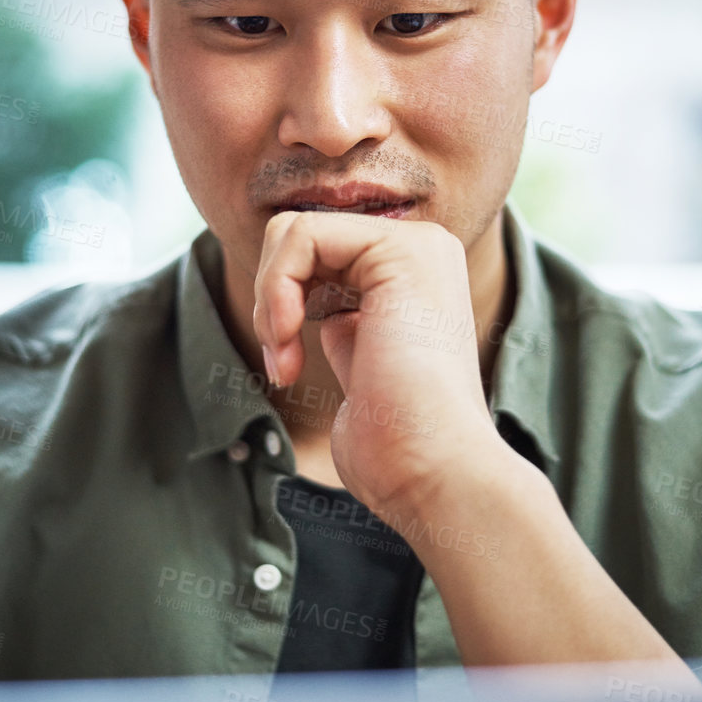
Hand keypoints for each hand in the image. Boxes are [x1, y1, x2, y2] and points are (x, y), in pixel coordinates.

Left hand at [250, 210, 503, 521]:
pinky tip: (288, 338)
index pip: (314, 252)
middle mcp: (422, 251)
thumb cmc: (395, 446)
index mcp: (414, 276)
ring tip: (282, 357)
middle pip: (298, 235)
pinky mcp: (400, 249)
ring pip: (292, 229)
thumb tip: (314, 304)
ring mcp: (417, 245)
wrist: (432, 472)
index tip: (283, 366)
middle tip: (278, 361)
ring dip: (269, 298)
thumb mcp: (361, 365)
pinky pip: (302, 235)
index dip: (279, 303)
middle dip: (269, 298)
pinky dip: (276, 288)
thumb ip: (347, 325)